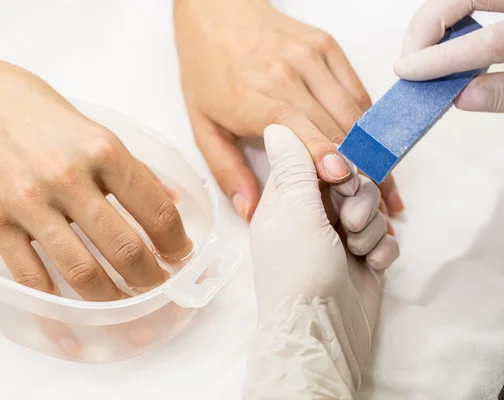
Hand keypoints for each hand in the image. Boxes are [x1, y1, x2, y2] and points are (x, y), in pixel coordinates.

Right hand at [0, 46, 192, 300]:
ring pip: (83, 272)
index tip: (179, 253)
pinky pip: (33, 277)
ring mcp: (30, 203)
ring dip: (114, 299)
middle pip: (124, 248)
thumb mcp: (94, 127)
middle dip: (151, 277)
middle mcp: (68, 178)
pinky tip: (77, 316)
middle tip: (158, 285)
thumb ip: (133, 168)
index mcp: (102, 149)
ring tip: (128, 304)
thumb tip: (172, 200)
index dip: (175, 241)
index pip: (156, 209)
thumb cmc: (34, 110)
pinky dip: (58, 307)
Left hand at [174, 0, 403, 220]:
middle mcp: (285, 73)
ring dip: (371, 148)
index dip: (321, 151)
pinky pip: (356, 89)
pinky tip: (374, 147)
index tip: (342, 177)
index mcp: (250, 96)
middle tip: (373, 201)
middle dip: (357, 165)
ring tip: (383, 183)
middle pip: (332, 124)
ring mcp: (310, 56)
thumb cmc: (208, 71)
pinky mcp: (327, 46)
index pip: (295, 125)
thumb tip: (250, 211)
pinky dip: (368, 121)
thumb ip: (226, 170)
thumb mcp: (202, 125)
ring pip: (352, 109)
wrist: (216, 12)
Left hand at [245, 125, 398, 397]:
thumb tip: (277, 126)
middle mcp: (311, 215)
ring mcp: (338, 236)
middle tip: (349, 221)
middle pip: (349, 180)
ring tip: (357, 249)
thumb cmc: (297, 271)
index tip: (341, 177)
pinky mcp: (362, 256)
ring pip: (371, 206)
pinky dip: (381, 248)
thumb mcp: (293, 214)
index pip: (316, 160)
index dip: (334, 164)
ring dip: (370, 226)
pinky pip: (385, 234)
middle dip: (357, 198)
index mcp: (285, 200)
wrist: (320, 333)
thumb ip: (293, 169)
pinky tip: (370, 265)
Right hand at [394, 0, 503, 111]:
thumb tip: (461, 98)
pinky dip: (448, 13)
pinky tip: (440, 37)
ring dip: (431, 19)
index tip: (407, 72)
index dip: (440, 58)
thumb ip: (503, 94)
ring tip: (418, 49)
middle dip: (424, 26)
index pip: (485, 41)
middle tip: (407, 58)